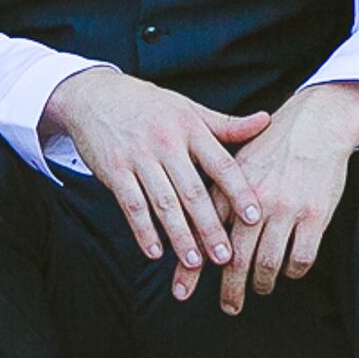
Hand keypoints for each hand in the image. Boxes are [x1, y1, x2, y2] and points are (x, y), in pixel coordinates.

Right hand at [41, 68, 268, 297]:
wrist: (93, 95)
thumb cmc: (148, 104)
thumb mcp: (187, 108)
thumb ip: (225, 124)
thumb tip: (266, 121)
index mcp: (189, 127)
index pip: (220, 163)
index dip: (238, 191)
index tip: (254, 217)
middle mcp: (165, 141)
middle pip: (192, 191)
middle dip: (210, 227)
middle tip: (226, 257)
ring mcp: (138, 156)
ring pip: (163, 202)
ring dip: (179, 235)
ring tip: (194, 263)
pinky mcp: (113, 170)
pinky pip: (131, 205)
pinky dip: (143, 230)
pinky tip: (154, 252)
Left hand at [207, 89, 358, 312]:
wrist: (315, 124)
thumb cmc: (271, 147)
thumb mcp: (235, 164)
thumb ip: (216, 197)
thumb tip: (195, 232)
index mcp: (229, 187)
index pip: (204, 235)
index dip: (191, 266)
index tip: (182, 290)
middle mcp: (254, 200)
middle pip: (235, 258)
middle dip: (229, 288)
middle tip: (228, 307)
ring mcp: (285, 208)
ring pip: (267, 262)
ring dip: (262, 283)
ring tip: (260, 288)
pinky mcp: (314, 214)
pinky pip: (300, 257)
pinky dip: (293, 271)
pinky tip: (290, 271)